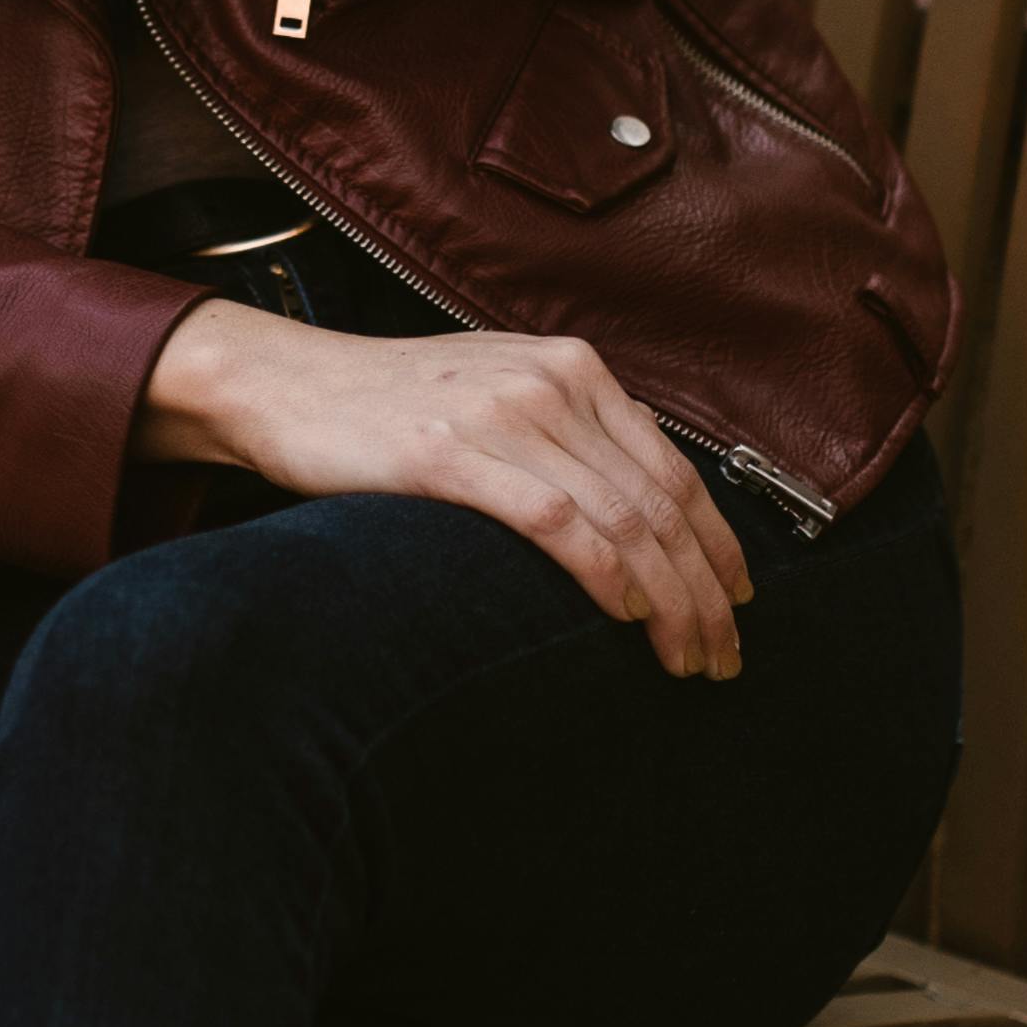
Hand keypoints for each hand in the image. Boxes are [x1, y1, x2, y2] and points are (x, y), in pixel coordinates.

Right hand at [135, 304, 755, 674]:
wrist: (286, 385)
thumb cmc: (389, 409)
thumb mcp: (498, 397)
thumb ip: (568, 434)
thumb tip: (637, 503)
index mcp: (572, 367)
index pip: (675, 469)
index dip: (718, 546)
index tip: (739, 604)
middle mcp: (551, 382)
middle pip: (661, 502)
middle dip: (705, 591)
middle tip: (724, 657)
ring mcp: (502, 414)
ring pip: (623, 519)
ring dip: (669, 601)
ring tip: (687, 660)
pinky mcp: (450, 452)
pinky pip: (557, 520)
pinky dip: (604, 574)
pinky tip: (627, 617)